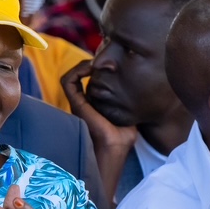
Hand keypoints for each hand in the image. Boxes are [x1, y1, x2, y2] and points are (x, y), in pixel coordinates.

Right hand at [61, 72, 135, 202]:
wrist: (113, 152)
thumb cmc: (122, 143)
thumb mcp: (129, 120)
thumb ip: (130, 108)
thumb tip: (141, 98)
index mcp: (93, 108)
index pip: (90, 83)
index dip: (99, 70)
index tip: (112, 63)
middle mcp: (82, 104)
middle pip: (80, 77)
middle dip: (91, 63)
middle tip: (105, 56)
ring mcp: (77, 104)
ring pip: (71, 76)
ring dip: (83, 64)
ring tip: (97, 61)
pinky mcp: (75, 104)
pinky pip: (68, 81)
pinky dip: (77, 70)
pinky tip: (92, 67)